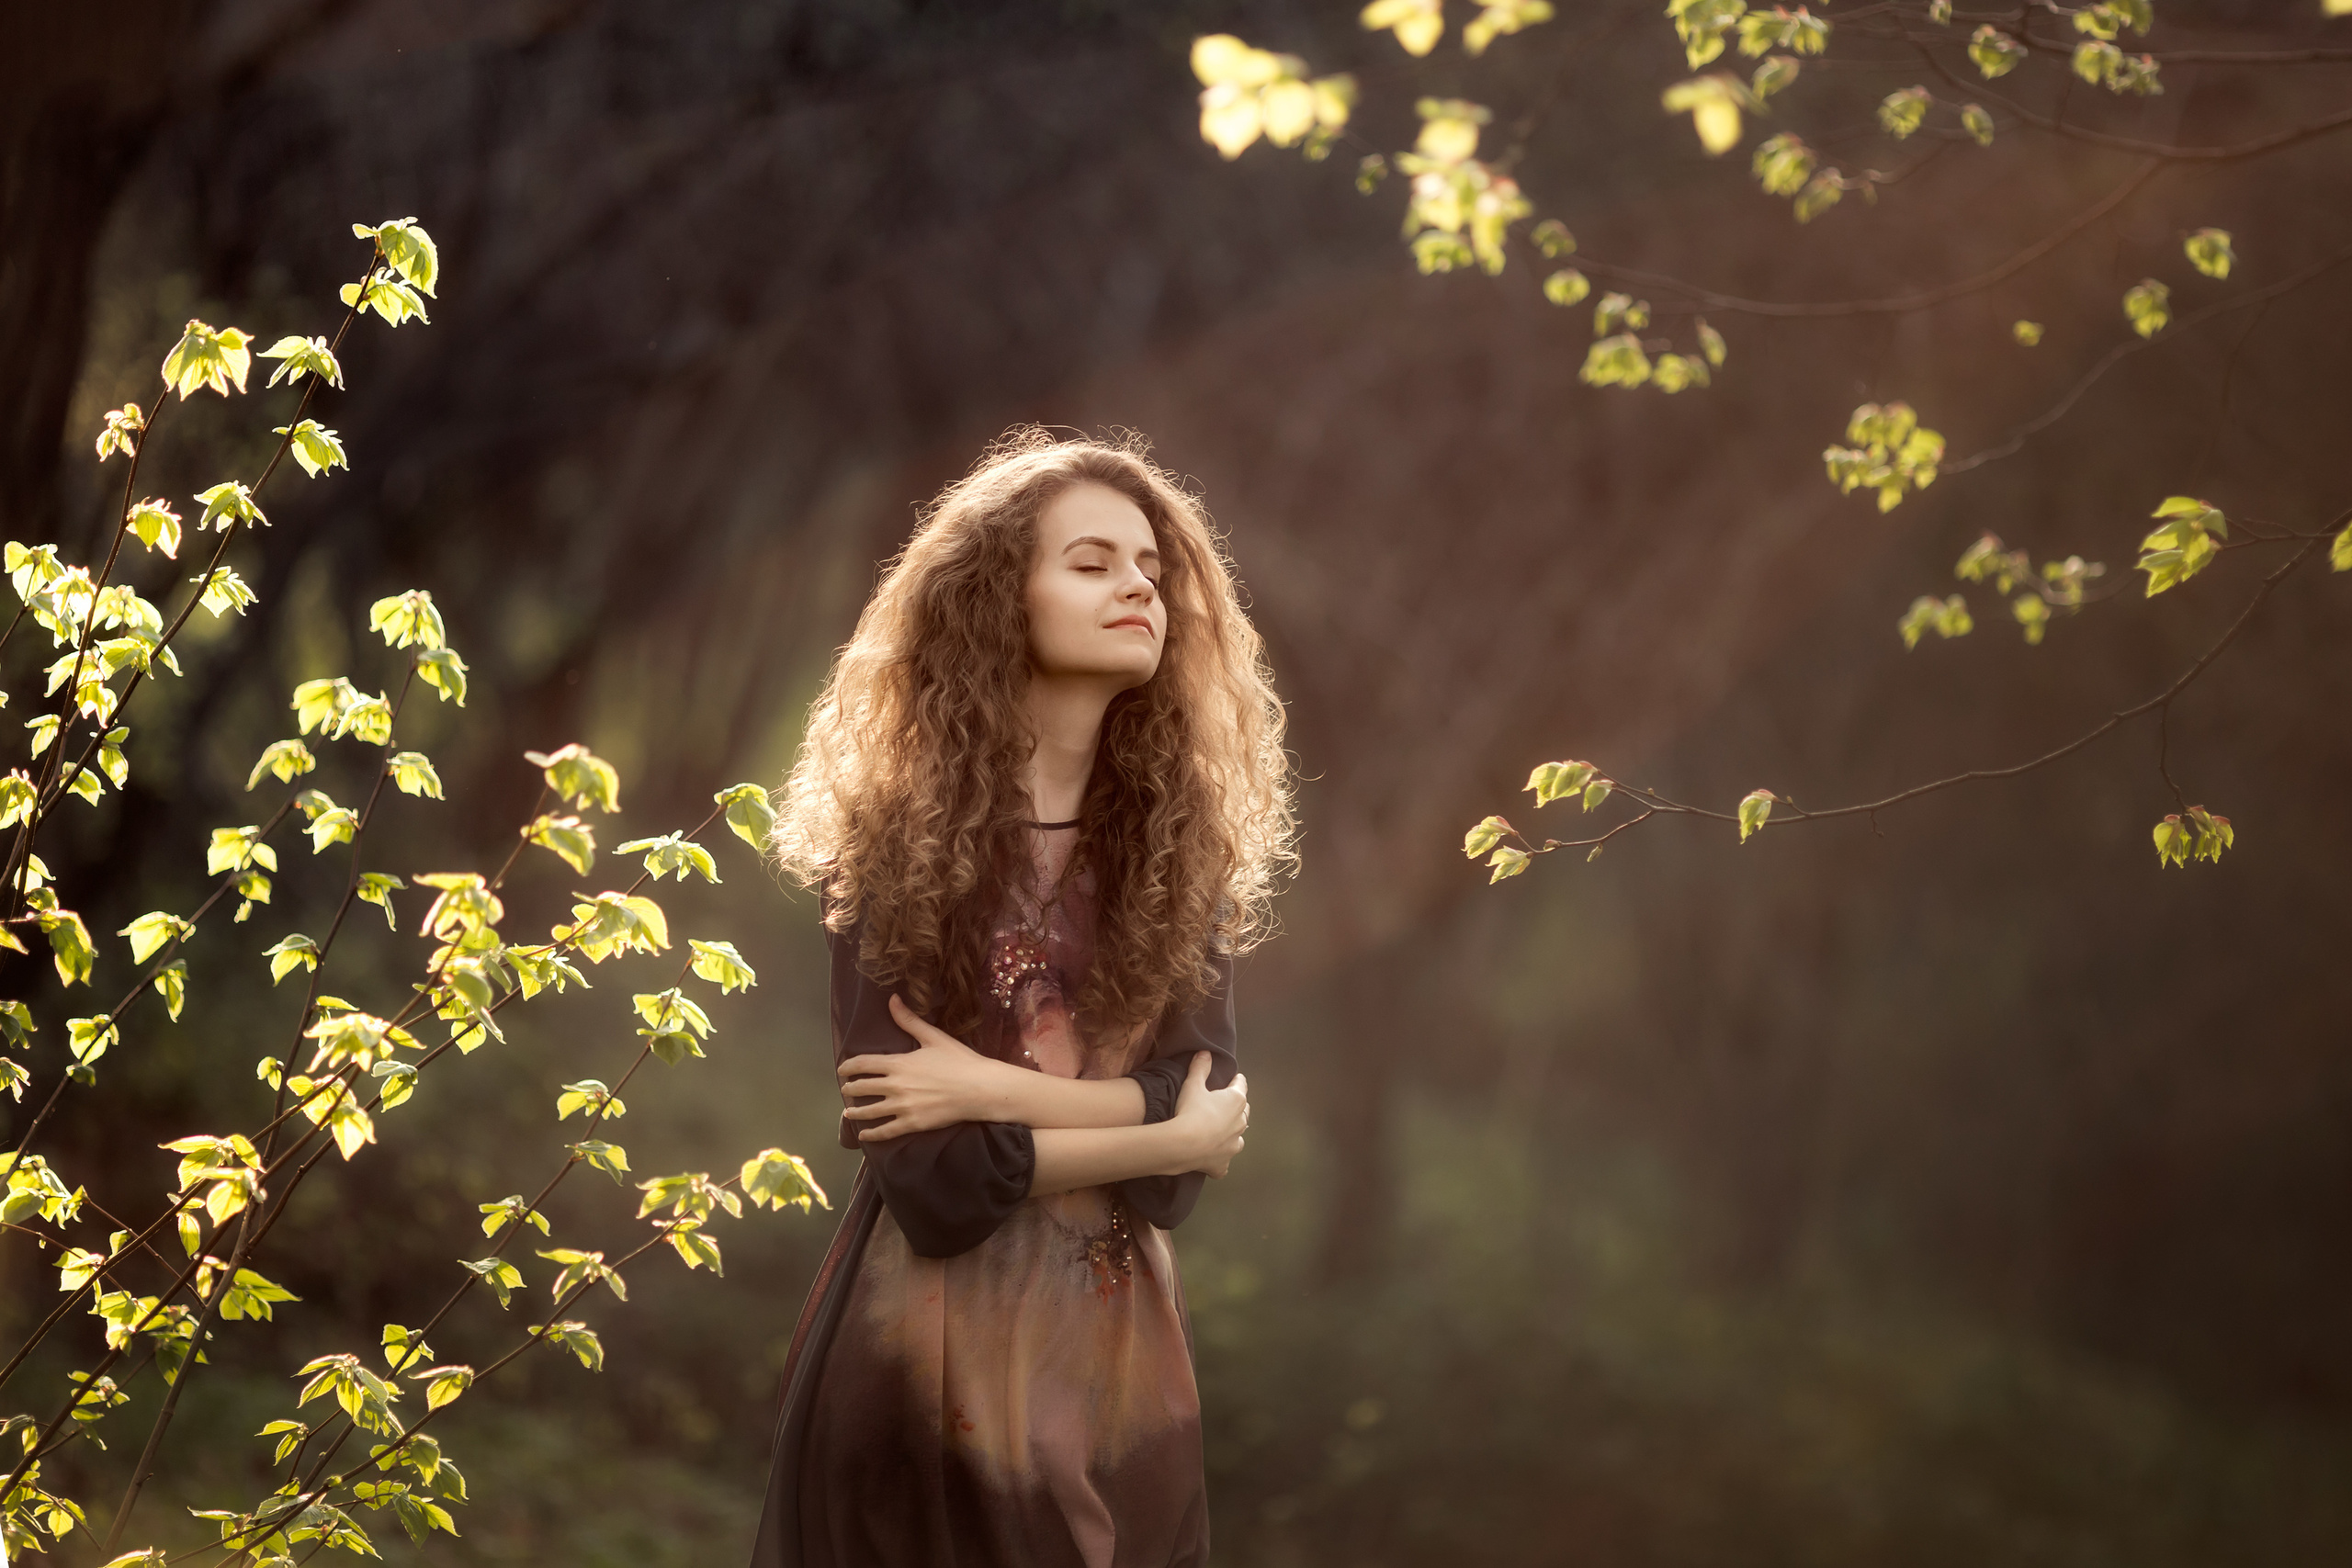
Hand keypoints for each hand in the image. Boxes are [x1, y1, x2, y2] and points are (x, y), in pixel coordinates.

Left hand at [837, 996, 1013, 1141]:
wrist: (979, 1089)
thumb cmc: (959, 1061)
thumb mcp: (933, 1037)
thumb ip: (909, 1020)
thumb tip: (892, 999)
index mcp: (899, 1063)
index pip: (864, 1064)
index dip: (849, 1066)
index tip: (842, 1069)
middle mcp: (896, 1086)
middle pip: (863, 1088)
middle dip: (850, 1088)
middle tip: (845, 1089)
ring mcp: (903, 1107)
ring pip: (870, 1111)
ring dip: (855, 1112)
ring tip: (848, 1113)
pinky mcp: (912, 1124)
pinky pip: (885, 1131)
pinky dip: (871, 1134)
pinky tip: (864, 1135)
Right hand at [1168, 1051, 1247, 1177]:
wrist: (1183, 1144)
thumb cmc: (1190, 1111)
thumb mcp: (1193, 1084)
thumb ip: (1200, 1067)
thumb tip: (1205, 1052)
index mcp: (1236, 1101)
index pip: (1241, 1085)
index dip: (1236, 1081)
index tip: (1234, 1078)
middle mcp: (1241, 1123)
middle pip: (1243, 1111)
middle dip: (1236, 1107)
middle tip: (1223, 1104)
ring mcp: (1233, 1145)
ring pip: (1238, 1137)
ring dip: (1231, 1133)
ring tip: (1219, 1130)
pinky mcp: (1223, 1164)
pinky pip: (1224, 1162)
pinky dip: (1220, 1158)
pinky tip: (1213, 1157)